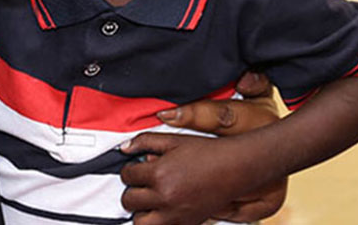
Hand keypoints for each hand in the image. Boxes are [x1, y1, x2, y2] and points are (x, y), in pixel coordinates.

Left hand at [121, 71, 285, 222]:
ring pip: (141, 223)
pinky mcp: (188, 224)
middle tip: (140, 186)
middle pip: (129, 201)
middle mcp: (165, 197)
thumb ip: (143, 142)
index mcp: (159, 174)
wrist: (235, 168)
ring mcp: (176, 214)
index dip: (129, 170)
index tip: (135, 169)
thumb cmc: (206, 153)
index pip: (127, 176)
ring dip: (141, 213)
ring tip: (148, 202)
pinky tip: (163, 211)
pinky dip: (159, 222)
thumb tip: (123, 149)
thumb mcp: (172, 141)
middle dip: (131, 192)